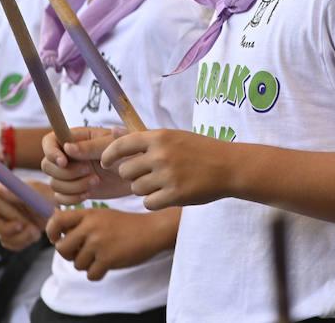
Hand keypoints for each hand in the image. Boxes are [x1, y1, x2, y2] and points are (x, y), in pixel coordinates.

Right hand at [0, 180, 47, 250]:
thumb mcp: (34, 192)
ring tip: (35, 230)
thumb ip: (16, 192)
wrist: (58, 208)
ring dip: (19, 237)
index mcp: (1, 194)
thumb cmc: (46, 195)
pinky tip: (34, 234)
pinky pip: (11, 244)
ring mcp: (6, 223)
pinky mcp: (13, 235)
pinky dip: (23, 242)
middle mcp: (0, 209)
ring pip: (2, 236)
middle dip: (7, 228)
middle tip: (23, 225)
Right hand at [41, 126, 130, 204]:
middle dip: (66, 173)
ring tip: (95, 182)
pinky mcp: (75, 190)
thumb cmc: (132, 154)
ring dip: (72, 186)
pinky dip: (71, 198)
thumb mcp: (114, 147)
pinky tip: (89, 194)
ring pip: (54, 183)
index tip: (65, 162)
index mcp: (77, 138)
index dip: (51, 152)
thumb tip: (67, 148)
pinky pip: (60, 197)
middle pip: (47, 165)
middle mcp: (70, 155)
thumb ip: (91, 146)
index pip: (49, 141)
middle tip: (90, 172)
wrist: (142, 177)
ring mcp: (72, 173)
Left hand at [46, 207, 175, 280]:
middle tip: (81, 253)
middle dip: (70, 255)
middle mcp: (90, 228)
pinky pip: (90, 275)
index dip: (51, 232)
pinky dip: (97, 274)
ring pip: (77, 264)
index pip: (57, 221)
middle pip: (62, 249)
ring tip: (101, 256)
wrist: (151, 231)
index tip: (57, 239)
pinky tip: (107, 265)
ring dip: (87, 265)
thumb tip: (56, 226)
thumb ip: (81, 221)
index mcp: (87, 214)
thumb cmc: (126, 224)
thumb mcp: (102, 215)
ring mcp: (98, 243)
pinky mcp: (108, 259)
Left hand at [102, 130, 238, 210]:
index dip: (109, 155)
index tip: (106, 163)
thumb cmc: (200, 150)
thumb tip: (113, 131)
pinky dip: (155, 202)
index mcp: (159, 137)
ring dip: (145, 190)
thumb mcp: (173, 137)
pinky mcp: (175, 195)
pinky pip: (149, 203)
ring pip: (136, 189)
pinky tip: (167, 196)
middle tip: (148, 176)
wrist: (229, 166)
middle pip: (126, 172)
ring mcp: (168, 175)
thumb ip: (143, 138)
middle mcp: (161, 155)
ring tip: (162, 184)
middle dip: (132, 177)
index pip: (121, 145)